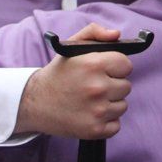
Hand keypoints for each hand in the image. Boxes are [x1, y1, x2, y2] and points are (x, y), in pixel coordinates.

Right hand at [14, 23, 133, 138]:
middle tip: (95, 85)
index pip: (126, 65)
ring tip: (92, 100)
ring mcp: (97, 111)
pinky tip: (91, 113)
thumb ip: (95, 32)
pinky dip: (106, 121)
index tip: (106, 70)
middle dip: (113, 84)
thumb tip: (117, 34)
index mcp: (93, 65)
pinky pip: (116, 125)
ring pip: (122, 105)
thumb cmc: (57, 74)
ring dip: (110, 103)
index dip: (117, 66)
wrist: (34, 103)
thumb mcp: (72, 46)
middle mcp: (97, 88)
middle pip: (126, 86)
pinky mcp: (94, 130)